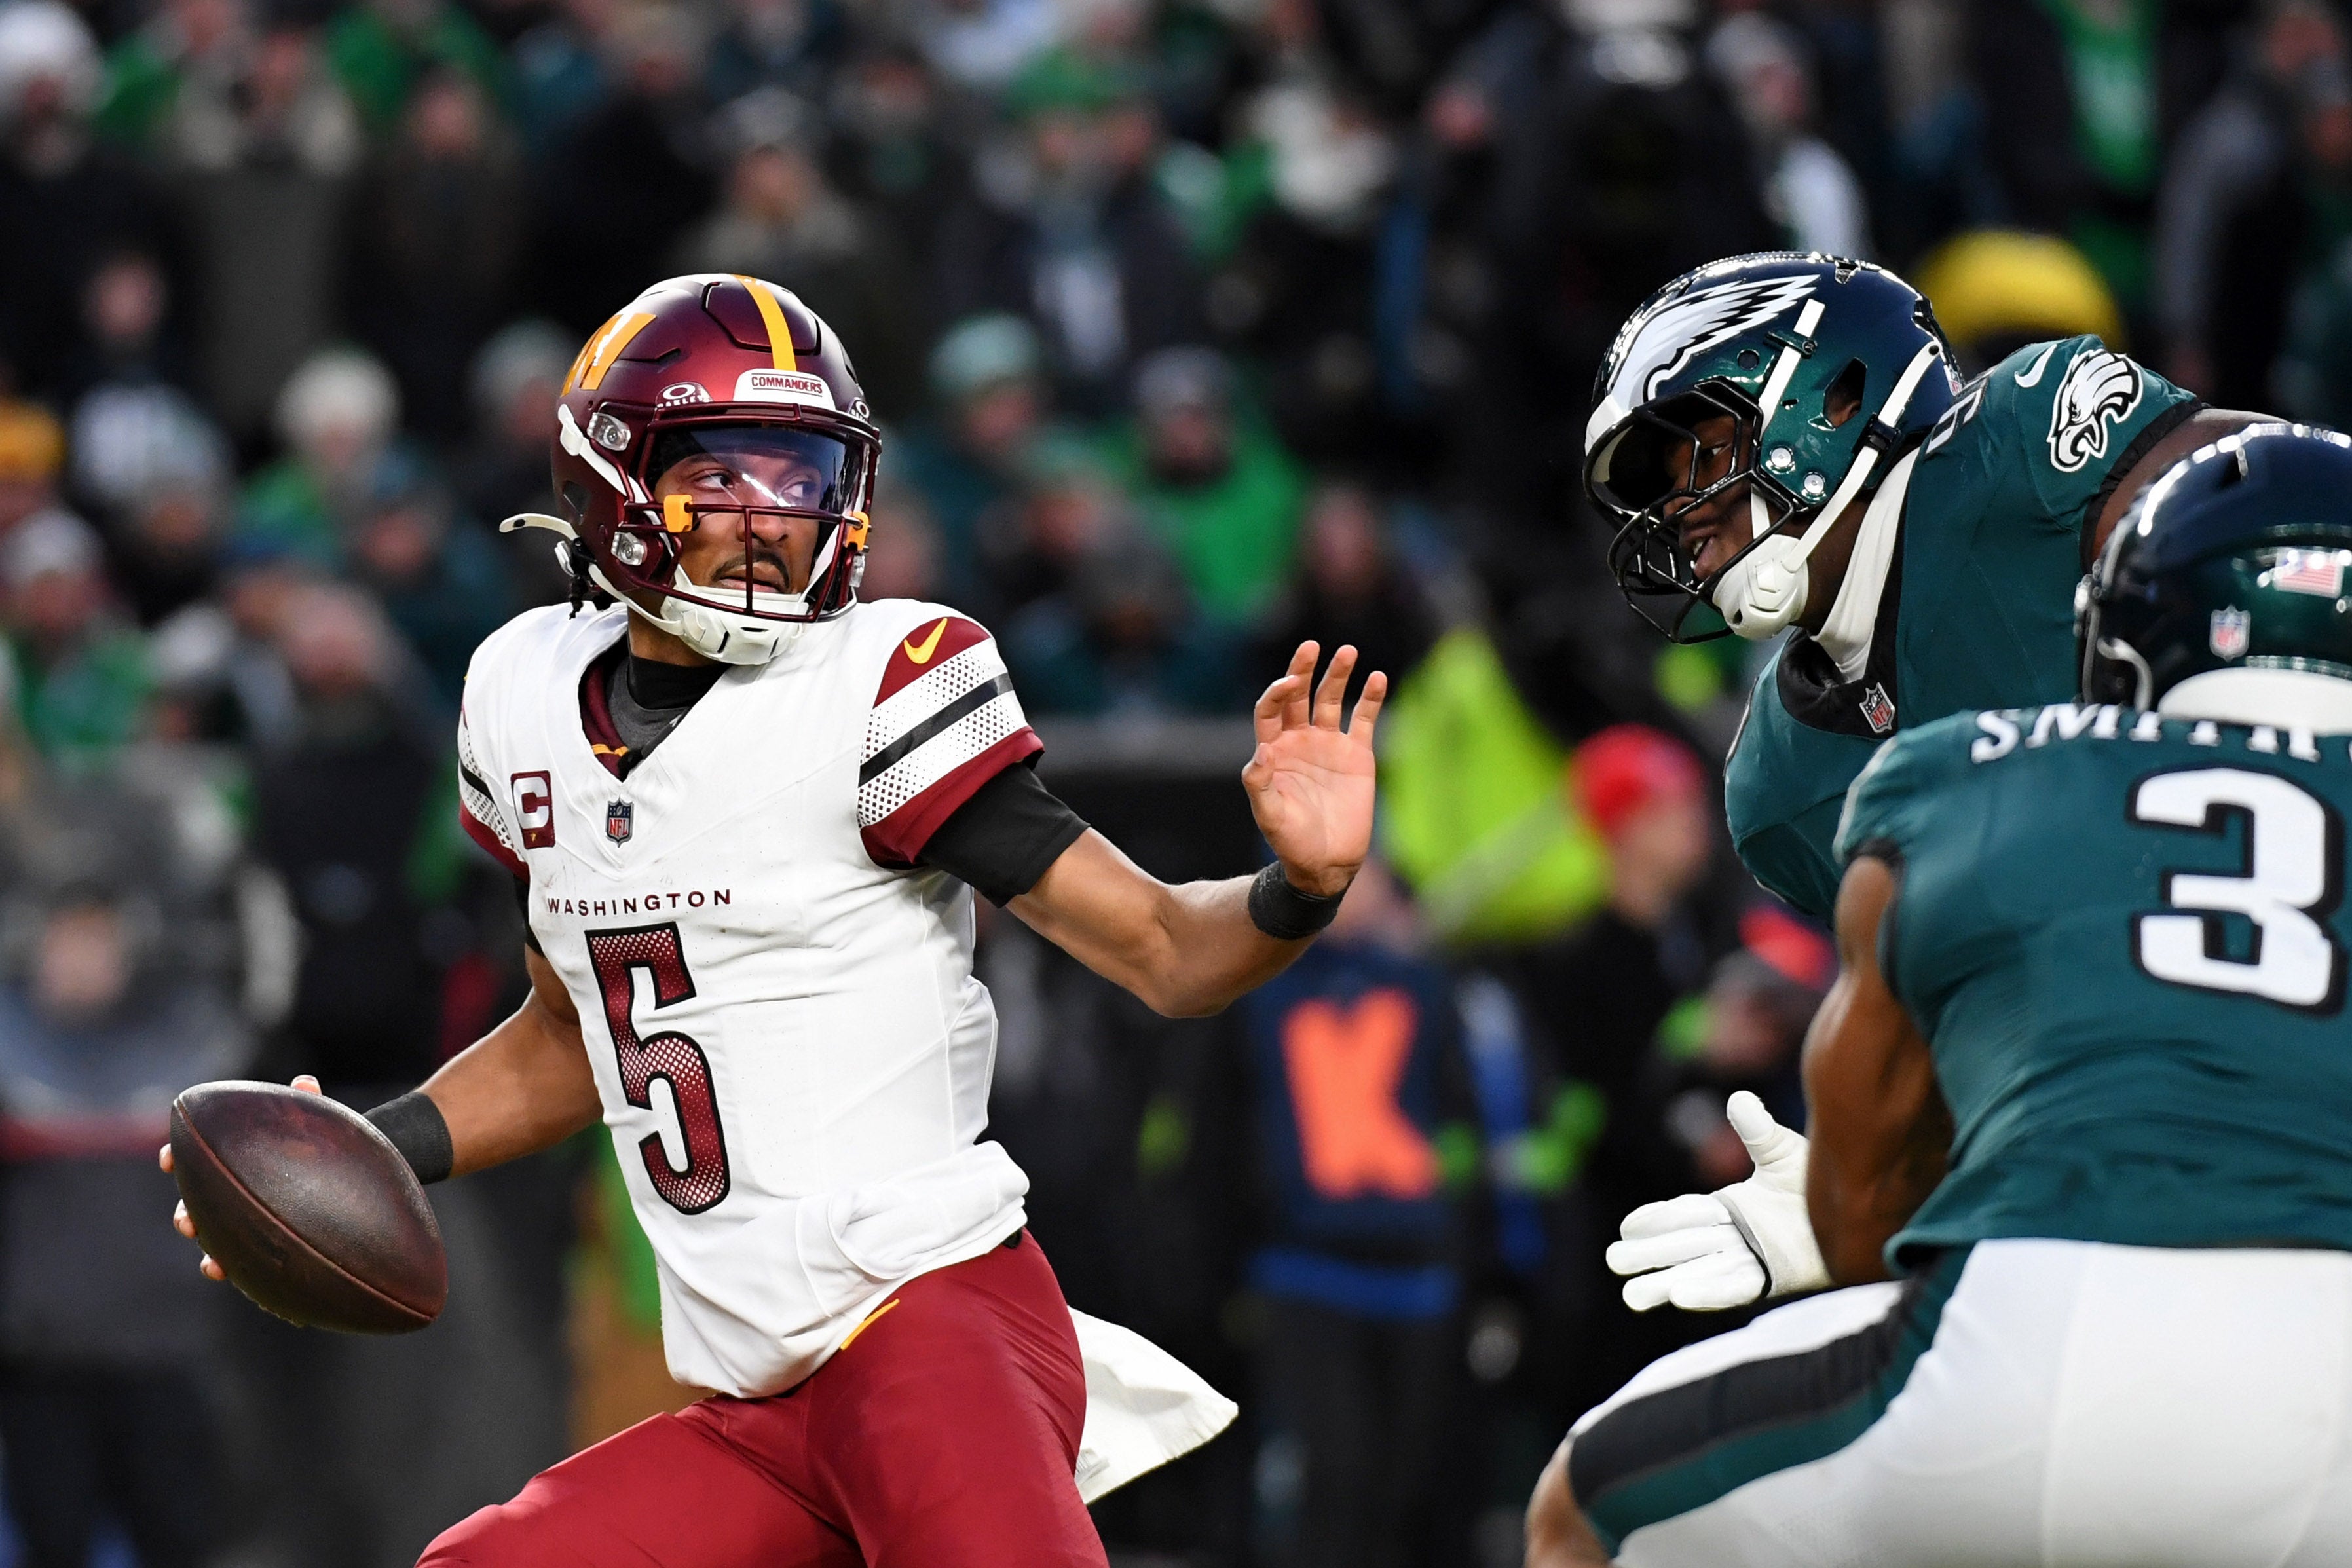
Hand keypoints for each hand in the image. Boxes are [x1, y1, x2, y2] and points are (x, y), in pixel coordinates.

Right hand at [161, 1074, 321, 1282]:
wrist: (349, 1185)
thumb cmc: (323, 1149)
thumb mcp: (317, 1127)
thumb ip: (308, 1106)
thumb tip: (305, 1083)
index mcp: (234, 1162)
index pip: (196, 1158)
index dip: (177, 1157)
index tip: (169, 1158)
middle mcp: (230, 1194)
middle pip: (195, 1205)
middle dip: (185, 1213)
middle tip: (187, 1219)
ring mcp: (241, 1222)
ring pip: (210, 1238)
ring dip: (205, 1248)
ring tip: (209, 1256)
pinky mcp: (258, 1247)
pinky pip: (237, 1263)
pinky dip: (223, 1267)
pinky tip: (222, 1270)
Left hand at [1243, 643, 1385, 896]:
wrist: (1326, 861)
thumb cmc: (1291, 841)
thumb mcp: (1270, 816)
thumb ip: (1260, 784)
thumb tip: (1261, 751)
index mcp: (1274, 750)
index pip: (1272, 709)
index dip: (1278, 692)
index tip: (1291, 684)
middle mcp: (1300, 740)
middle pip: (1300, 695)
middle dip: (1303, 669)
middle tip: (1312, 646)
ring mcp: (1329, 745)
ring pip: (1332, 700)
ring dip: (1338, 675)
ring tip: (1347, 652)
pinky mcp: (1357, 754)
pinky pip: (1364, 719)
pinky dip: (1371, 698)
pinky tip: (1377, 677)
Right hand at [1605, 1091, 1828, 1310]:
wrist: (1865, 1217)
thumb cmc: (1825, 1185)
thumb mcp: (1785, 1154)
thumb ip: (1758, 1132)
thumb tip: (1737, 1099)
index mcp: (1732, 1207)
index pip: (1685, 1212)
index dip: (1656, 1220)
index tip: (1627, 1227)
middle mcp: (1736, 1236)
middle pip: (1682, 1246)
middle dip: (1649, 1255)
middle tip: (1613, 1260)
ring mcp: (1752, 1260)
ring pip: (1698, 1272)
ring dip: (1666, 1283)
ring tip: (1631, 1296)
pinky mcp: (1771, 1281)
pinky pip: (1733, 1288)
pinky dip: (1706, 1293)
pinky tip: (1678, 1298)